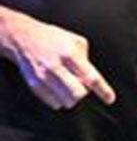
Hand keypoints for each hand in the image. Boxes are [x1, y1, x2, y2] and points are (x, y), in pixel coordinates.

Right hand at [0, 10, 115, 109]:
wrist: (23, 38)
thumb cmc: (54, 39)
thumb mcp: (76, 42)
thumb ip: (87, 61)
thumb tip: (90, 82)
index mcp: (70, 54)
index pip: (91, 77)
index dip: (103, 90)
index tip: (110, 99)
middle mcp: (56, 66)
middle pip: (78, 94)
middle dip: (84, 93)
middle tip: (82, 85)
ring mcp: (43, 77)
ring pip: (66, 102)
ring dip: (72, 98)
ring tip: (69, 85)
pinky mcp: (34, 85)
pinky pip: (54, 103)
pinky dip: (60, 99)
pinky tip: (57, 87)